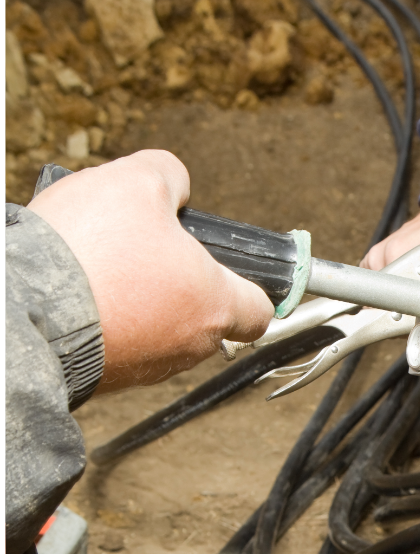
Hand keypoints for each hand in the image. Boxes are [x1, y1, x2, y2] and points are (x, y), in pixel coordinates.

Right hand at [30, 150, 272, 391]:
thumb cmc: (90, 250)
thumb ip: (170, 176)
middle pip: (206, 314)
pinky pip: (123, 342)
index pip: (260, 310)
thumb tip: (175, 185)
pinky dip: (110, 317)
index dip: (254, 285)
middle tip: (146, 247)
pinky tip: (82, 289)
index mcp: (213, 304)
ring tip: (104, 264)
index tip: (238, 270)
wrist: (25, 311)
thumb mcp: (137, 181)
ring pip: (161, 328)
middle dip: (183, 280)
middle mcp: (188, 346)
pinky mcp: (109, 378)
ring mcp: (148, 368)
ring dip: (143, 298)